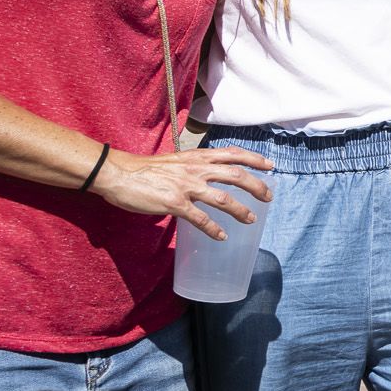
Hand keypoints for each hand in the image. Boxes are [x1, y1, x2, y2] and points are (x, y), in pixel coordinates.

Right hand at [98, 146, 274, 240]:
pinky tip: (221, 237)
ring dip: (241, 211)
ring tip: (251, 220)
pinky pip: (200, 219)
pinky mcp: (174, 203)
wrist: (119, 173)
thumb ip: (194, 165)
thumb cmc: (145, 168)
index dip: (255, 159)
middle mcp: (196, 169)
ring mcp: (186, 186)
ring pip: (224, 199)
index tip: (271, 165)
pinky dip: (213, 229)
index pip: (233, 153)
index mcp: (197, 157)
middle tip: (269, 197)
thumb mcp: (176, 160)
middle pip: (236, 176)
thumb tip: (208, 175)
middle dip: (257, 187)